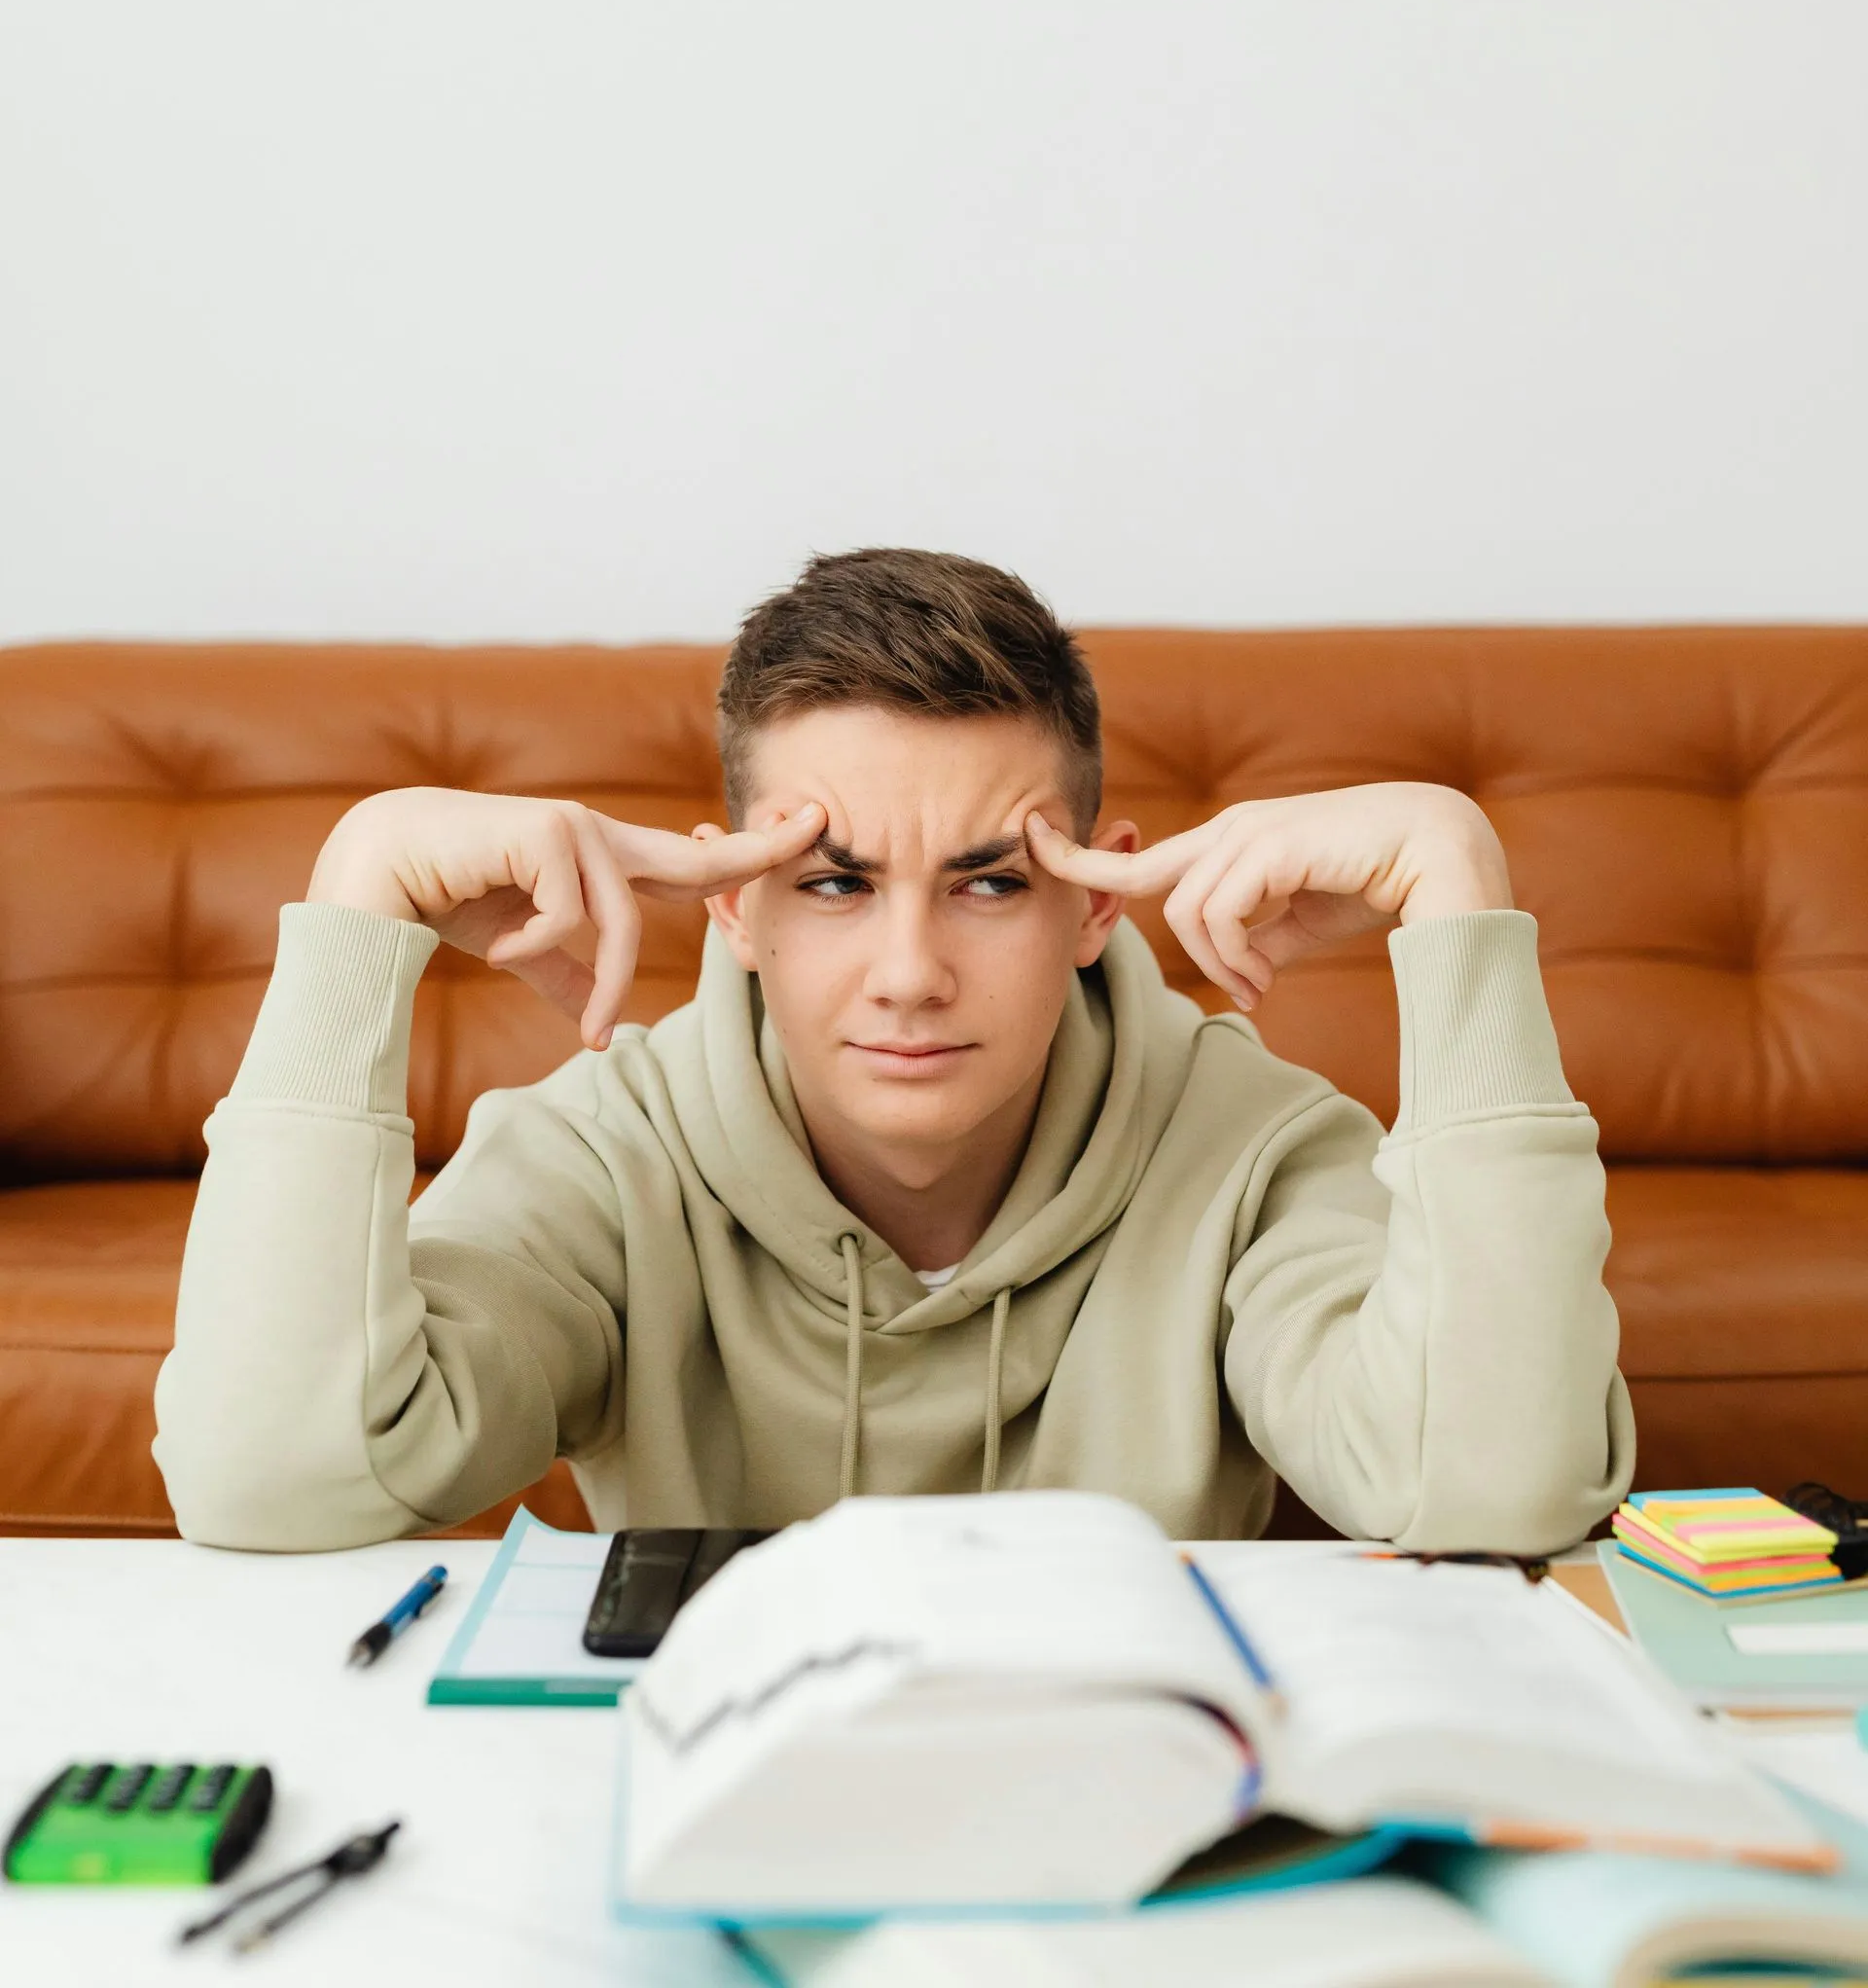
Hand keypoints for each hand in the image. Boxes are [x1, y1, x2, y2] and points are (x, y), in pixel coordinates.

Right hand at [309, 788, 825, 1047]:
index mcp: (600, 862)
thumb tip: (603, 1031)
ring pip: (623, 923)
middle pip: (696, 858)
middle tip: (820, 826)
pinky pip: (572, 915)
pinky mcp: (545, 831)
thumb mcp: (523, 949)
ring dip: (600, 984)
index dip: (749, 854)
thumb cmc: (448, 899)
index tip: (809, 831)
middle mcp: (597, 838)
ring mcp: (574, 829)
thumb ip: (567, 978)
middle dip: (759, 851)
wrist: (377, 872)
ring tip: (579, 1025)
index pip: (691, 862)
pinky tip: (495, 945)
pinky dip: (535, 947)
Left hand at [1025, 783, 1510, 1009]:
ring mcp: (1251, 833)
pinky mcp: (1272, 845)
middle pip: (1147, 884)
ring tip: (1263, 986)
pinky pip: (1218, 913)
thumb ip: (1263, 938)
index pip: (1142, 858)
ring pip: (1186, 912)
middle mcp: (1233, 829)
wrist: (1447, 858)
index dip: (1083, 859)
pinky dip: (1236, 957)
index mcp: (1235, 843)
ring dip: (1221, 965)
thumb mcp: (1305, 920)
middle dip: (1150, 930)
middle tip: (1230, 984)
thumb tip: (1239, 974)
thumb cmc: (1383, 883)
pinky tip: (1269, 977)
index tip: (1030, 844)